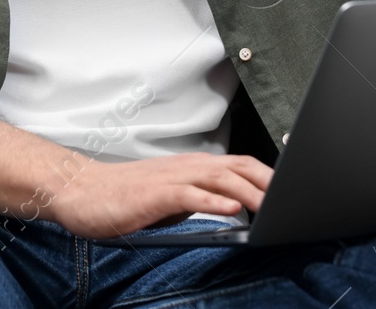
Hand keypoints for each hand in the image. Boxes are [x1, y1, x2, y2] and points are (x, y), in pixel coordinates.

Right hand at [46, 152, 271, 239]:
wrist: (80, 192)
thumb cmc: (122, 198)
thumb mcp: (169, 199)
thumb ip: (199, 200)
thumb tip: (233, 210)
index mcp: (190, 167)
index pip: (239, 165)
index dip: (267, 176)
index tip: (291, 192)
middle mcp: (184, 167)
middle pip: (237, 167)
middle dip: (269, 182)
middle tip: (294, 198)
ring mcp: (169, 178)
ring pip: (219, 177)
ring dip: (249, 191)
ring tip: (273, 206)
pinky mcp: (154, 194)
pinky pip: (188, 194)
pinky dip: (213, 201)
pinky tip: (231, 209)